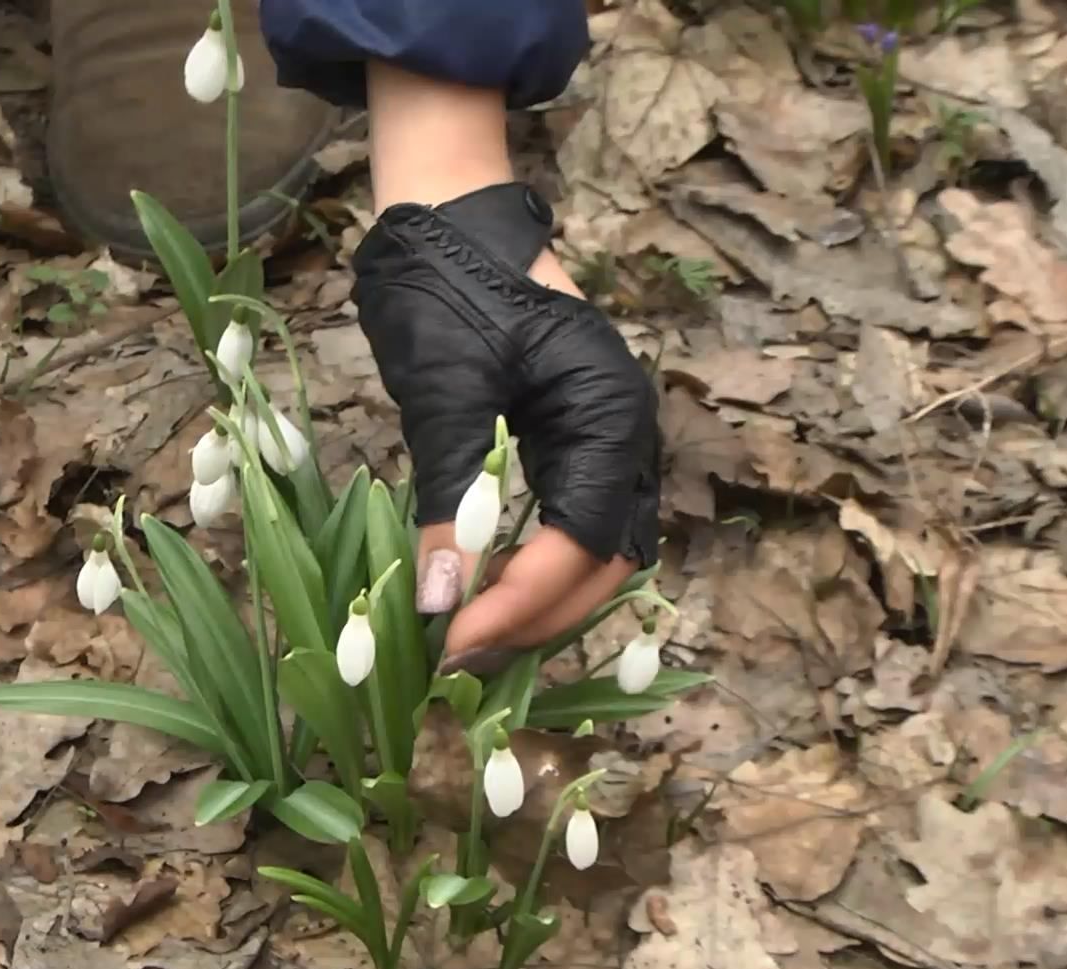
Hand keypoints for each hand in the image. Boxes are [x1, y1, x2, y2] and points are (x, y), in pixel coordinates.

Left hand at [349, 181, 660, 671]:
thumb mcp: (443, 389)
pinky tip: (489, 591)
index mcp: (609, 413)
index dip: (523, 604)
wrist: (445, 215)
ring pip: (594, 551)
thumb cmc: (445, 285)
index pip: (582, 542)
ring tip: (472, 637)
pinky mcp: (572, 440)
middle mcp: (624, 433)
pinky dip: (537, 569)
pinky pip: (571, 525)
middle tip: (460, 656)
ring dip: (542, 603)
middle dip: (539, 617)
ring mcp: (604, 437)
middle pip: (604, 561)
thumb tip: (442, 601)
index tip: (454, 643)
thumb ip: (450, 494)